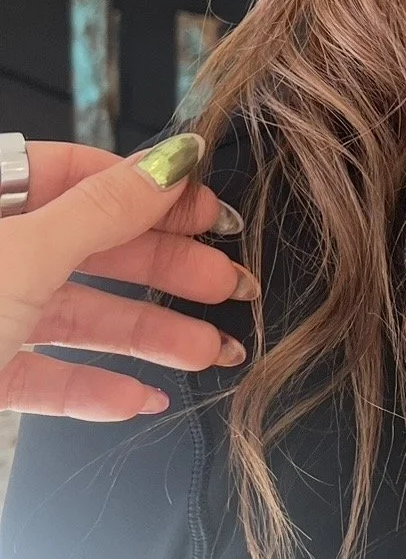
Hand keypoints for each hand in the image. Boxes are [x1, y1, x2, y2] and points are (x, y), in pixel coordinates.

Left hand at [0, 135, 257, 421]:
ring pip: (77, 317)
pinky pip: (44, 377)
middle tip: (228, 286)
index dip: (153, 194)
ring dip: (148, 335)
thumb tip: (174, 161)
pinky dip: (94, 388)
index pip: (83, 175)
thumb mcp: (24, 255)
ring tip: (208, 354)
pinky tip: (138, 398)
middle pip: (93, 249)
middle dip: (168, 272)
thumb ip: (101, 210)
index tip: (211, 216)